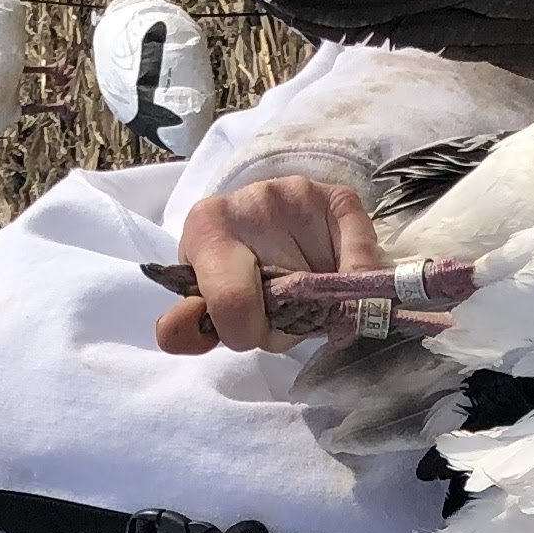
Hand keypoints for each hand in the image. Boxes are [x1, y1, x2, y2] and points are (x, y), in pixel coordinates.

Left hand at [158, 174, 379, 353]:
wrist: (257, 221)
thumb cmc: (226, 267)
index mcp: (207, 229)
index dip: (246, 333)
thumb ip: (189, 325)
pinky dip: (357, 286)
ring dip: (322, 307)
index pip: (231, 302)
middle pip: (285, 300)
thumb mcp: (203, 297)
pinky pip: (364, 257)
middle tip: (279, 316)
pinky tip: (337, 286)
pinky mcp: (339, 199)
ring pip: (328, 285)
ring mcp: (300, 196)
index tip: (250, 332)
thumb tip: (169, 336)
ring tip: (304, 298)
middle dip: (284, 325)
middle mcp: (252, 201)